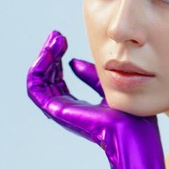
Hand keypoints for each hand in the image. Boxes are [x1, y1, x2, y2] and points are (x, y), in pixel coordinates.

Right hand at [26, 29, 152, 150]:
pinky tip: (49, 53)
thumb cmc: (129, 115)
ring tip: (55, 41)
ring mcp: (61, 112)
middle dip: (50, 55)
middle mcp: (67, 110)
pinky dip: (38, 69)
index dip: (57, 59)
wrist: (133, 131)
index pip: (58, 80)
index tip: (63, 39)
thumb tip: (74, 64)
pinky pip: (36, 88)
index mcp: (78, 107)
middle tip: (58, 36)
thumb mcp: (107, 86)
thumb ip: (91, 76)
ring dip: (44, 58)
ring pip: (39, 81)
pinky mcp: (57, 111)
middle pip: (48, 79)